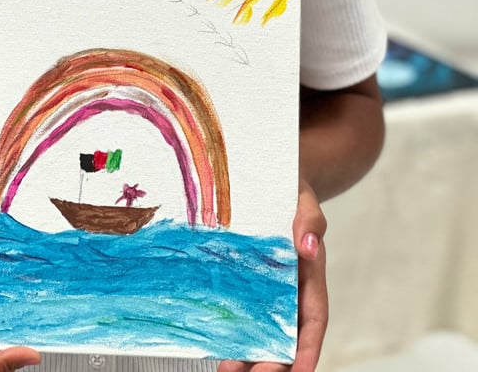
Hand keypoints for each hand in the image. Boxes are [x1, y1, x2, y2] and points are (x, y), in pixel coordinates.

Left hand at [216, 180, 327, 371]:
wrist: (268, 175)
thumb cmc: (292, 191)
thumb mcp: (304, 200)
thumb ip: (310, 221)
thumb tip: (309, 247)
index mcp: (310, 275)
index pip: (313, 320)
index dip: (309, 349)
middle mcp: (290, 288)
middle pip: (286, 334)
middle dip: (274, 361)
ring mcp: (266, 286)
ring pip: (262, 328)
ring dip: (248, 353)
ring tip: (228, 370)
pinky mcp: (244, 279)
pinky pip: (240, 308)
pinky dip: (232, 328)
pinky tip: (215, 342)